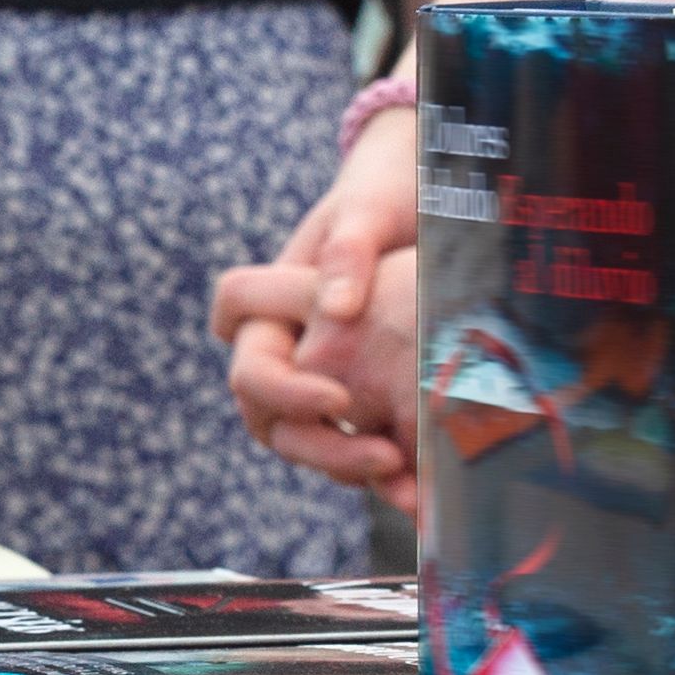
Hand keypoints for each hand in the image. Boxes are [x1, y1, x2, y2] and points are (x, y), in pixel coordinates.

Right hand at [214, 108, 422, 502]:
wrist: (434, 194)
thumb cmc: (390, 192)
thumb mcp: (372, 211)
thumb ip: (348, 252)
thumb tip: (336, 308)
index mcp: (273, 304)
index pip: (240, 343)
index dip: (276, 383)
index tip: (339, 397)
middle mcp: (288, 345)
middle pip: (267, 416)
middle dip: (319, 446)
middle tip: (383, 457)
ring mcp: (319, 372)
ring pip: (305, 441)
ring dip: (348, 466)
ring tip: (406, 475)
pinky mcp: (363, 393)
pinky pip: (354, 441)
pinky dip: (384, 465)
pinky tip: (424, 482)